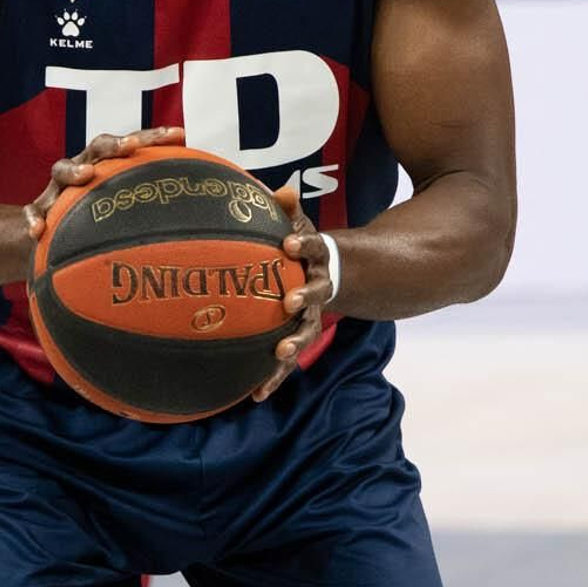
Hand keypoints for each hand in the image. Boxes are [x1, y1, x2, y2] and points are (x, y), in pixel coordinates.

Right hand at [23, 125, 185, 244]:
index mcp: (107, 166)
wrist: (50, 236)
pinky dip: (33, 218)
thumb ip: (151, 212)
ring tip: (86, 176)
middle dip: (115, 144)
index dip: (155, 137)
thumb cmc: (96, 221)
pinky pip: (32, 211)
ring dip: (74, 170)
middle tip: (132, 146)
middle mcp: (83, 169)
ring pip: (61, 169)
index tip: (180, 135)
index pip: (133, 144)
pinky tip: (37, 231)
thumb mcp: (121, 214)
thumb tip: (201, 223)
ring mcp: (58, 188)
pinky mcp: (38, 209)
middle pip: (97, 147)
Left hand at [252, 186, 335, 402]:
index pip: (314, 248)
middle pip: (315, 296)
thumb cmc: (302, 250)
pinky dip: (272, 378)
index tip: (290, 244)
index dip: (304, 245)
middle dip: (304, 299)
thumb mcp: (300, 228)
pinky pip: (284, 361)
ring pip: (304, 333)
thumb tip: (282, 190)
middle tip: (290, 303)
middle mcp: (319, 291)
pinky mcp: (297, 338)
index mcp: (317, 261)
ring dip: (293, 344)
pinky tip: (256, 396)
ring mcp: (310, 318)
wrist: (331, 280)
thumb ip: (290, 212)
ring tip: (279, 355)